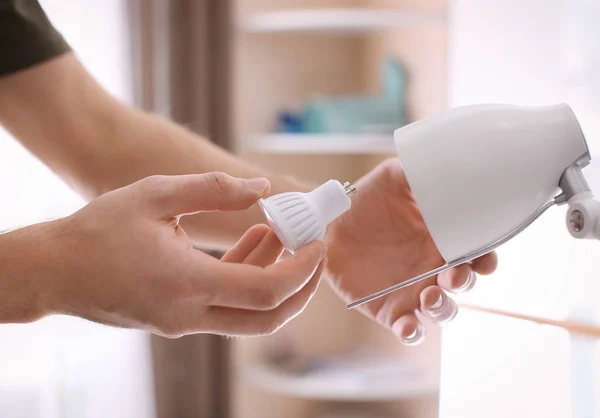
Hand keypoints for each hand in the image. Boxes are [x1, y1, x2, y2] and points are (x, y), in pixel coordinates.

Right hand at [42, 173, 325, 337]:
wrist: (55, 271)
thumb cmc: (99, 230)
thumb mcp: (155, 194)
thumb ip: (213, 189)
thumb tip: (261, 188)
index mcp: (186, 282)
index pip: (265, 292)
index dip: (301, 270)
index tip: (318, 243)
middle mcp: (188, 313)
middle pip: (267, 319)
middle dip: (301, 288)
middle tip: (316, 252)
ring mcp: (183, 322)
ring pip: (247, 314)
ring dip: (274, 278)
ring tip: (284, 232)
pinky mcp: (177, 320)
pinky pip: (225, 306)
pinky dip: (246, 278)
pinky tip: (255, 242)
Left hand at [325, 159, 497, 343]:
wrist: (327, 222)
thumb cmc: (364, 199)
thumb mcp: (392, 177)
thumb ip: (418, 172)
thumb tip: (445, 162)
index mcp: (440, 239)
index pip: (475, 253)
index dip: (486, 259)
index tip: (483, 258)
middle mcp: (432, 267)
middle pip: (463, 284)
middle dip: (465, 282)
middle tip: (453, 274)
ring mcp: (412, 290)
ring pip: (442, 310)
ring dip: (444, 308)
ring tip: (431, 296)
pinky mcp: (389, 308)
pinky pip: (409, 329)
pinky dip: (413, 332)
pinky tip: (408, 325)